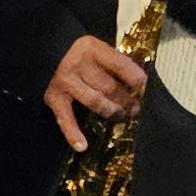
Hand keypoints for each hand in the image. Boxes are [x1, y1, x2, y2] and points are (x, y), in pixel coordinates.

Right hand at [41, 33, 150, 156]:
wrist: (48, 51)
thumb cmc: (81, 54)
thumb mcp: (99, 50)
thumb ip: (115, 63)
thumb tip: (141, 84)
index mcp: (94, 49)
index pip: (121, 65)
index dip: (137, 80)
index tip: (147, 91)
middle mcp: (79, 64)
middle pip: (109, 86)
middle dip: (126, 100)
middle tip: (136, 110)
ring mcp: (66, 82)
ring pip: (94, 101)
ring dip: (112, 112)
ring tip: (123, 117)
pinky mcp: (53, 97)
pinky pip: (65, 117)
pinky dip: (72, 133)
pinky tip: (82, 146)